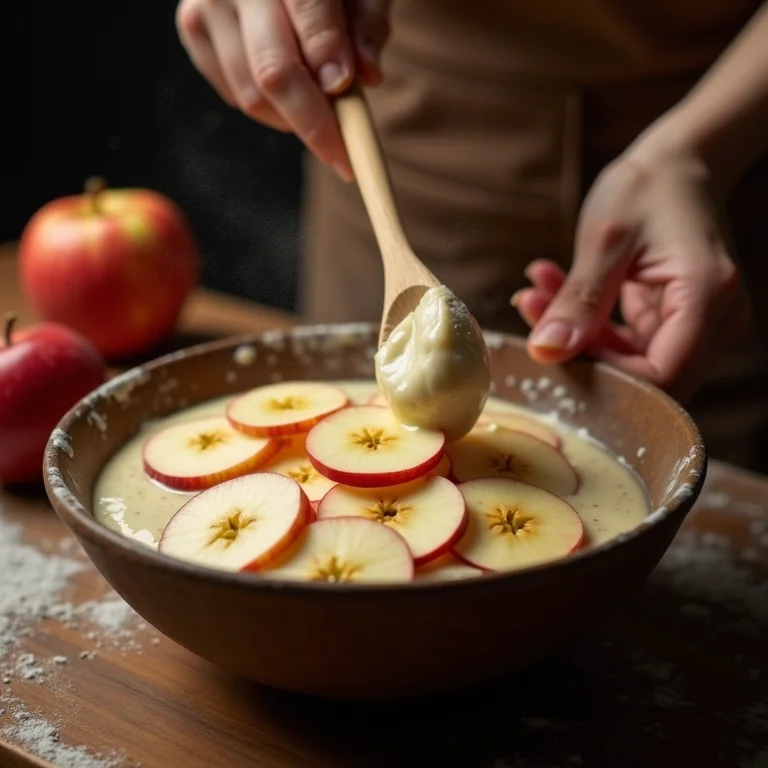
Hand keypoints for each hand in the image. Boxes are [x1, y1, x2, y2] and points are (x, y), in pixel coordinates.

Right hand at [176, 0, 390, 179]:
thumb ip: (368, 24)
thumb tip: (366, 76)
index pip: (309, 11)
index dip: (332, 67)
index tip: (354, 111)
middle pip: (273, 71)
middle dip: (313, 122)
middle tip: (342, 155)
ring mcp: (207, 4)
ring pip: (252, 95)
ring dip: (292, 119)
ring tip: (320, 108)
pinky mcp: (193, 28)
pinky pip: (235, 95)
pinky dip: (269, 108)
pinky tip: (289, 91)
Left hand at [513, 129, 751, 402]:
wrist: (678, 163)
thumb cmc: (649, 187)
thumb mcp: (605, 239)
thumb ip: (579, 300)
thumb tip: (546, 352)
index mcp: (707, 297)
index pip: (660, 377)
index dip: (605, 376)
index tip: (552, 347)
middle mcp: (716, 321)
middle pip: (646, 376)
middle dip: (582, 353)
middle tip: (531, 309)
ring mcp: (698, 326)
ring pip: (630, 363)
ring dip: (578, 337)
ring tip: (534, 293)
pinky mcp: (673, 323)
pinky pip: (627, 344)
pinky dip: (588, 325)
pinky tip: (552, 290)